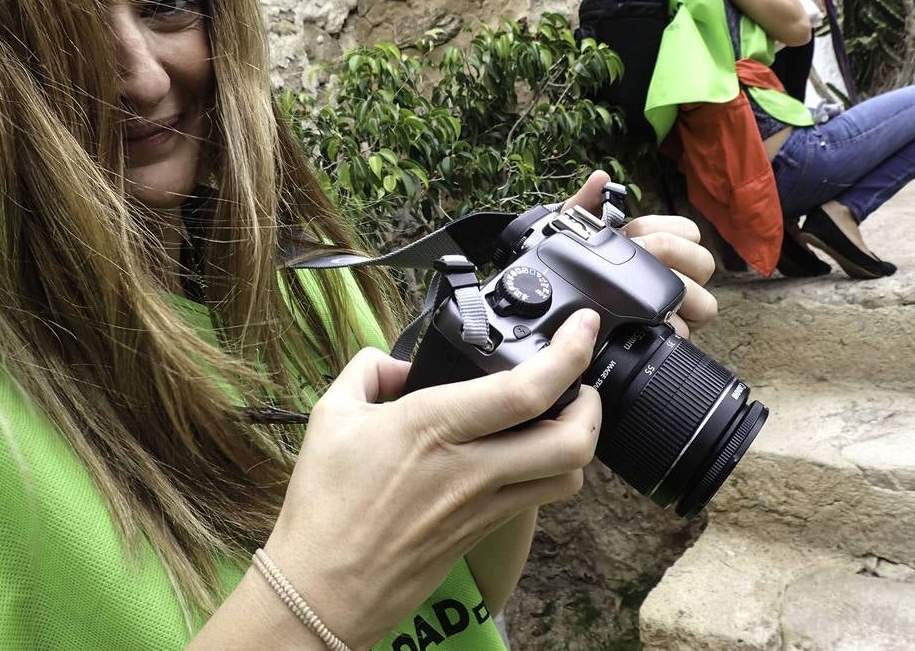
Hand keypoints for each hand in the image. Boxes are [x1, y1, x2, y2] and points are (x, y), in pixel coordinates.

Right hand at [264, 311, 601, 648]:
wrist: (322, 588)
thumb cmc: (324, 504)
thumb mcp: (331, 414)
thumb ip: (370, 370)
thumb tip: (399, 365)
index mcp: (433, 425)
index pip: (526, 389)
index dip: (570, 353)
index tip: (583, 326)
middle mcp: (470, 467)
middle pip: (571, 439)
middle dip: (592, 403)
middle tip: (580, 380)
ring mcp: (483, 506)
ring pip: (567, 475)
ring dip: (578, 441)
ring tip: (563, 417)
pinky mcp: (483, 532)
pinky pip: (538, 499)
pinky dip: (549, 471)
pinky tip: (528, 455)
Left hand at [563, 171, 717, 334]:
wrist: (559, 313)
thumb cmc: (575, 271)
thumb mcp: (574, 237)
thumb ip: (585, 205)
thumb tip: (601, 177)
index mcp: (662, 250)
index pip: (688, 231)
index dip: (662, 228)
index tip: (631, 233)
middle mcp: (678, 278)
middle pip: (703, 262)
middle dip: (672, 254)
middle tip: (637, 256)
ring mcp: (678, 310)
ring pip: (705, 299)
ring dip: (679, 291)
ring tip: (644, 288)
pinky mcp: (670, 337)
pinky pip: (687, 332)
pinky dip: (672, 326)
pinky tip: (649, 319)